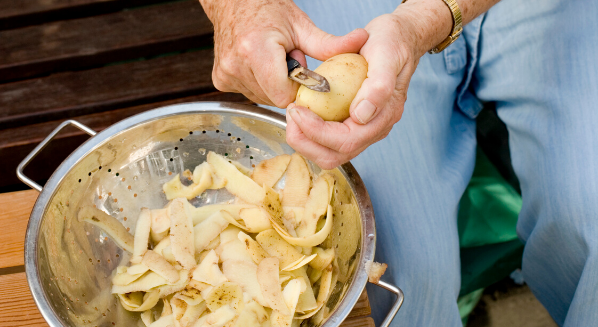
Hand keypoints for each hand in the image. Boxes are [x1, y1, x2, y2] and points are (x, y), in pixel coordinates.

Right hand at [199, 0, 368, 106]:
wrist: (234, 2)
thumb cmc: (268, 10)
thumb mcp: (302, 25)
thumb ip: (330, 43)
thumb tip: (362, 41)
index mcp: (256, 51)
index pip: (284, 95)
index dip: (298, 88)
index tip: (302, 71)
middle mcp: (237, 65)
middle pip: (275, 98)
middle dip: (287, 85)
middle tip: (287, 60)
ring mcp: (226, 75)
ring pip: (263, 99)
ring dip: (273, 85)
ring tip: (272, 61)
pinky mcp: (220, 81)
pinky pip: (250, 94)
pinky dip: (259, 84)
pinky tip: (259, 66)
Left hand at [286, 2, 452, 168]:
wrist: (398, 37)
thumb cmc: (393, 42)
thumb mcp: (387, 55)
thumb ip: (379, 86)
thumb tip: (361, 116)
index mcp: (384, 117)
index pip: (346, 141)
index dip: (316, 132)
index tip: (297, 110)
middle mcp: (374, 129)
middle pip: (334, 156)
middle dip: (305, 142)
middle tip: (290, 116)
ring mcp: (364, 128)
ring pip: (329, 152)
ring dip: (305, 140)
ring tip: (293, 114)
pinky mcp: (353, 123)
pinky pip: (328, 139)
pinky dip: (309, 131)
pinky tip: (301, 111)